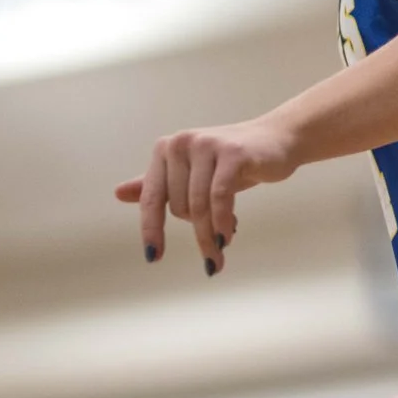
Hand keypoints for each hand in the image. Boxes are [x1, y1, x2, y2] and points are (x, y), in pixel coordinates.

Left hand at [116, 116, 299, 274]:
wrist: (278, 140)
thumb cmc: (233, 160)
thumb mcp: (194, 173)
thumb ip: (158, 183)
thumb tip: (119, 194)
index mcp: (166, 149)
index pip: (152, 198)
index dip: (152, 230)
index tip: (154, 258)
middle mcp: (181, 144)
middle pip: (179, 206)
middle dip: (198, 229)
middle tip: (216, 239)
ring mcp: (207, 146)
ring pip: (199, 206)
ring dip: (210, 236)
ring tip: (220, 252)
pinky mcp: (233, 154)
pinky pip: (219, 197)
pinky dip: (222, 222)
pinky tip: (227, 238)